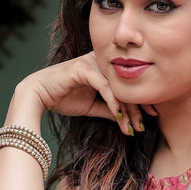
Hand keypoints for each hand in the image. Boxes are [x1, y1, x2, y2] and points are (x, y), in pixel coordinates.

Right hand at [21, 52, 152, 135]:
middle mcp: (100, 62)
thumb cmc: (63, 98)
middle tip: (146, 124)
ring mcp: (92, 63)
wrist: (38, 95)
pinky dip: (114, 103)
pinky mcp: (83, 68)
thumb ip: (109, 109)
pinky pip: (105, 87)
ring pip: (118, 87)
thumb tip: (125, 118)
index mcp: (103, 68)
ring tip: (134, 127)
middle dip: (138, 106)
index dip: (141, 100)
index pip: (127, 84)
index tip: (152, 116)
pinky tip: (120, 117)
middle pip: (126, 84)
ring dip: (128, 109)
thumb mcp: (92, 107)